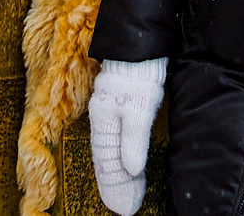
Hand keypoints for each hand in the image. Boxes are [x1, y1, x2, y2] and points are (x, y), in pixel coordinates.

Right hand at [88, 58, 165, 215]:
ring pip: (110, 153)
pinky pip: (115, 142)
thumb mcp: (140, 106)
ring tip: (128, 198)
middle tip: (128, 210)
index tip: (126, 209)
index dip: (115, 187)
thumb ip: (134, 138)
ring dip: (119, 177)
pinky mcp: (119, 109)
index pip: (107, 163)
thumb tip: (132, 169)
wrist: (140, 43)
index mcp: (104, 121)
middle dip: (116, 187)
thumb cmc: (139, 73)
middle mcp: (103, 120)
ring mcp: (110, 114)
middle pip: (107, 162)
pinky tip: (128, 169)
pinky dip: (120, 160)